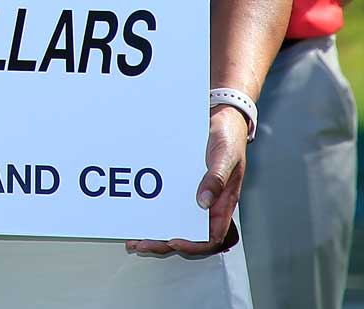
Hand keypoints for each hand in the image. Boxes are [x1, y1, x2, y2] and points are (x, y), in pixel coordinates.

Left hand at [124, 106, 247, 255]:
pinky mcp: (182, 187)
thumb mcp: (226, 157)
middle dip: (165, 243)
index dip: (194, 244)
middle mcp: (208, 205)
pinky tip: (138, 216)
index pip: (212, 237)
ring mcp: (195, 197)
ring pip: (176, 224)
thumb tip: (204, 202)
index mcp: (224, 203)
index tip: (173, 240)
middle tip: (141, 244)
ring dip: (156, 234)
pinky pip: (167, 206)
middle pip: (188, 235)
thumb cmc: (228, 139)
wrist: (220, 120)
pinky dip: (153, 215)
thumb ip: (217, 179)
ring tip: (135, 239)